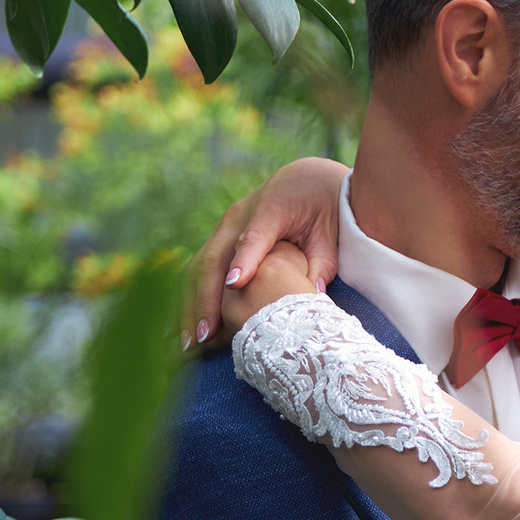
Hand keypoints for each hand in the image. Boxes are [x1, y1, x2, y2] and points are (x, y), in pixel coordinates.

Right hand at [184, 157, 351, 348]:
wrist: (306, 178)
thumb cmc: (322, 207)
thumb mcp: (330, 230)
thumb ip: (322, 260)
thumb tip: (315, 293)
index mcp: (271, 209)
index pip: (253, 238)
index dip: (243, 261)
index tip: (234, 286)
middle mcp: (239, 215)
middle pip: (215, 257)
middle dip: (207, 298)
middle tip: (205, 335)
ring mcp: (225, 226)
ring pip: (201, 265)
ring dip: (193, 303)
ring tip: (191, 340)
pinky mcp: (220, 236)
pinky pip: (202, 268)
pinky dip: (194, 297)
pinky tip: (190, 325)